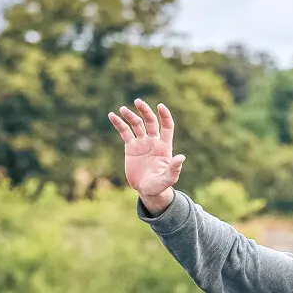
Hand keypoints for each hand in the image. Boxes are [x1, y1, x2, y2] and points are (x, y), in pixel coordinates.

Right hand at [108, 98, 183, 213]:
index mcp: (164, 146)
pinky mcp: (130, 147)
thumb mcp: (167, 179)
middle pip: (150, 121)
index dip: (164, 116)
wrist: (147, 191)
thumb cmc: (159, 186)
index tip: (160, 106)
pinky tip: (112, 115)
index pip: (166, 126)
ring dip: (130, 115)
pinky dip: (119, 123)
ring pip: (136, 124)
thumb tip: (181, 157)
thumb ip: (174, 169)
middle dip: (145, 111)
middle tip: (138, 102)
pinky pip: (124, 132)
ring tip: (122, 109)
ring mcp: (142, 143)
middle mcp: (153, 141)